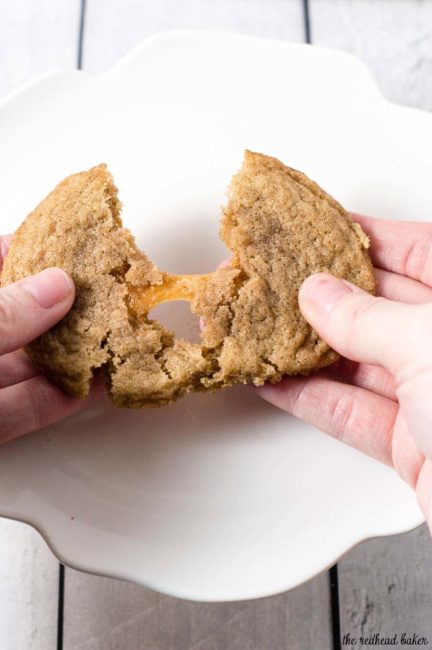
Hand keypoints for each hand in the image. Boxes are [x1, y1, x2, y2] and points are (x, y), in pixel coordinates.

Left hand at [0, 234, 97, 443]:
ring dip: (71, 352)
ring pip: (27, 361)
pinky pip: (25, 406)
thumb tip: (57, 286)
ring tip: (114, 338)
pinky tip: (92, 386)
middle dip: (62, 302)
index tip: (71, 237)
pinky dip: (59, 397)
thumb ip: (2, 316)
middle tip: (106, 291)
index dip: (28, 245)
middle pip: (19, 312)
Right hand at [258, 215, 431, 530]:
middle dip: (325, 295)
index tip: (317, 228)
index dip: (365, 236)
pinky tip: (276, 381)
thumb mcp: (429, 344)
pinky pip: (353, 412)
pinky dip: (311, 398)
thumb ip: (367, 319)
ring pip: (360, 361)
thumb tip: (320, 294)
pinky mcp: (414, 444)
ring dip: (307, 348)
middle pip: (380, 307)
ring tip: (264, 327)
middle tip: (277, 279)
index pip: (418, 251)